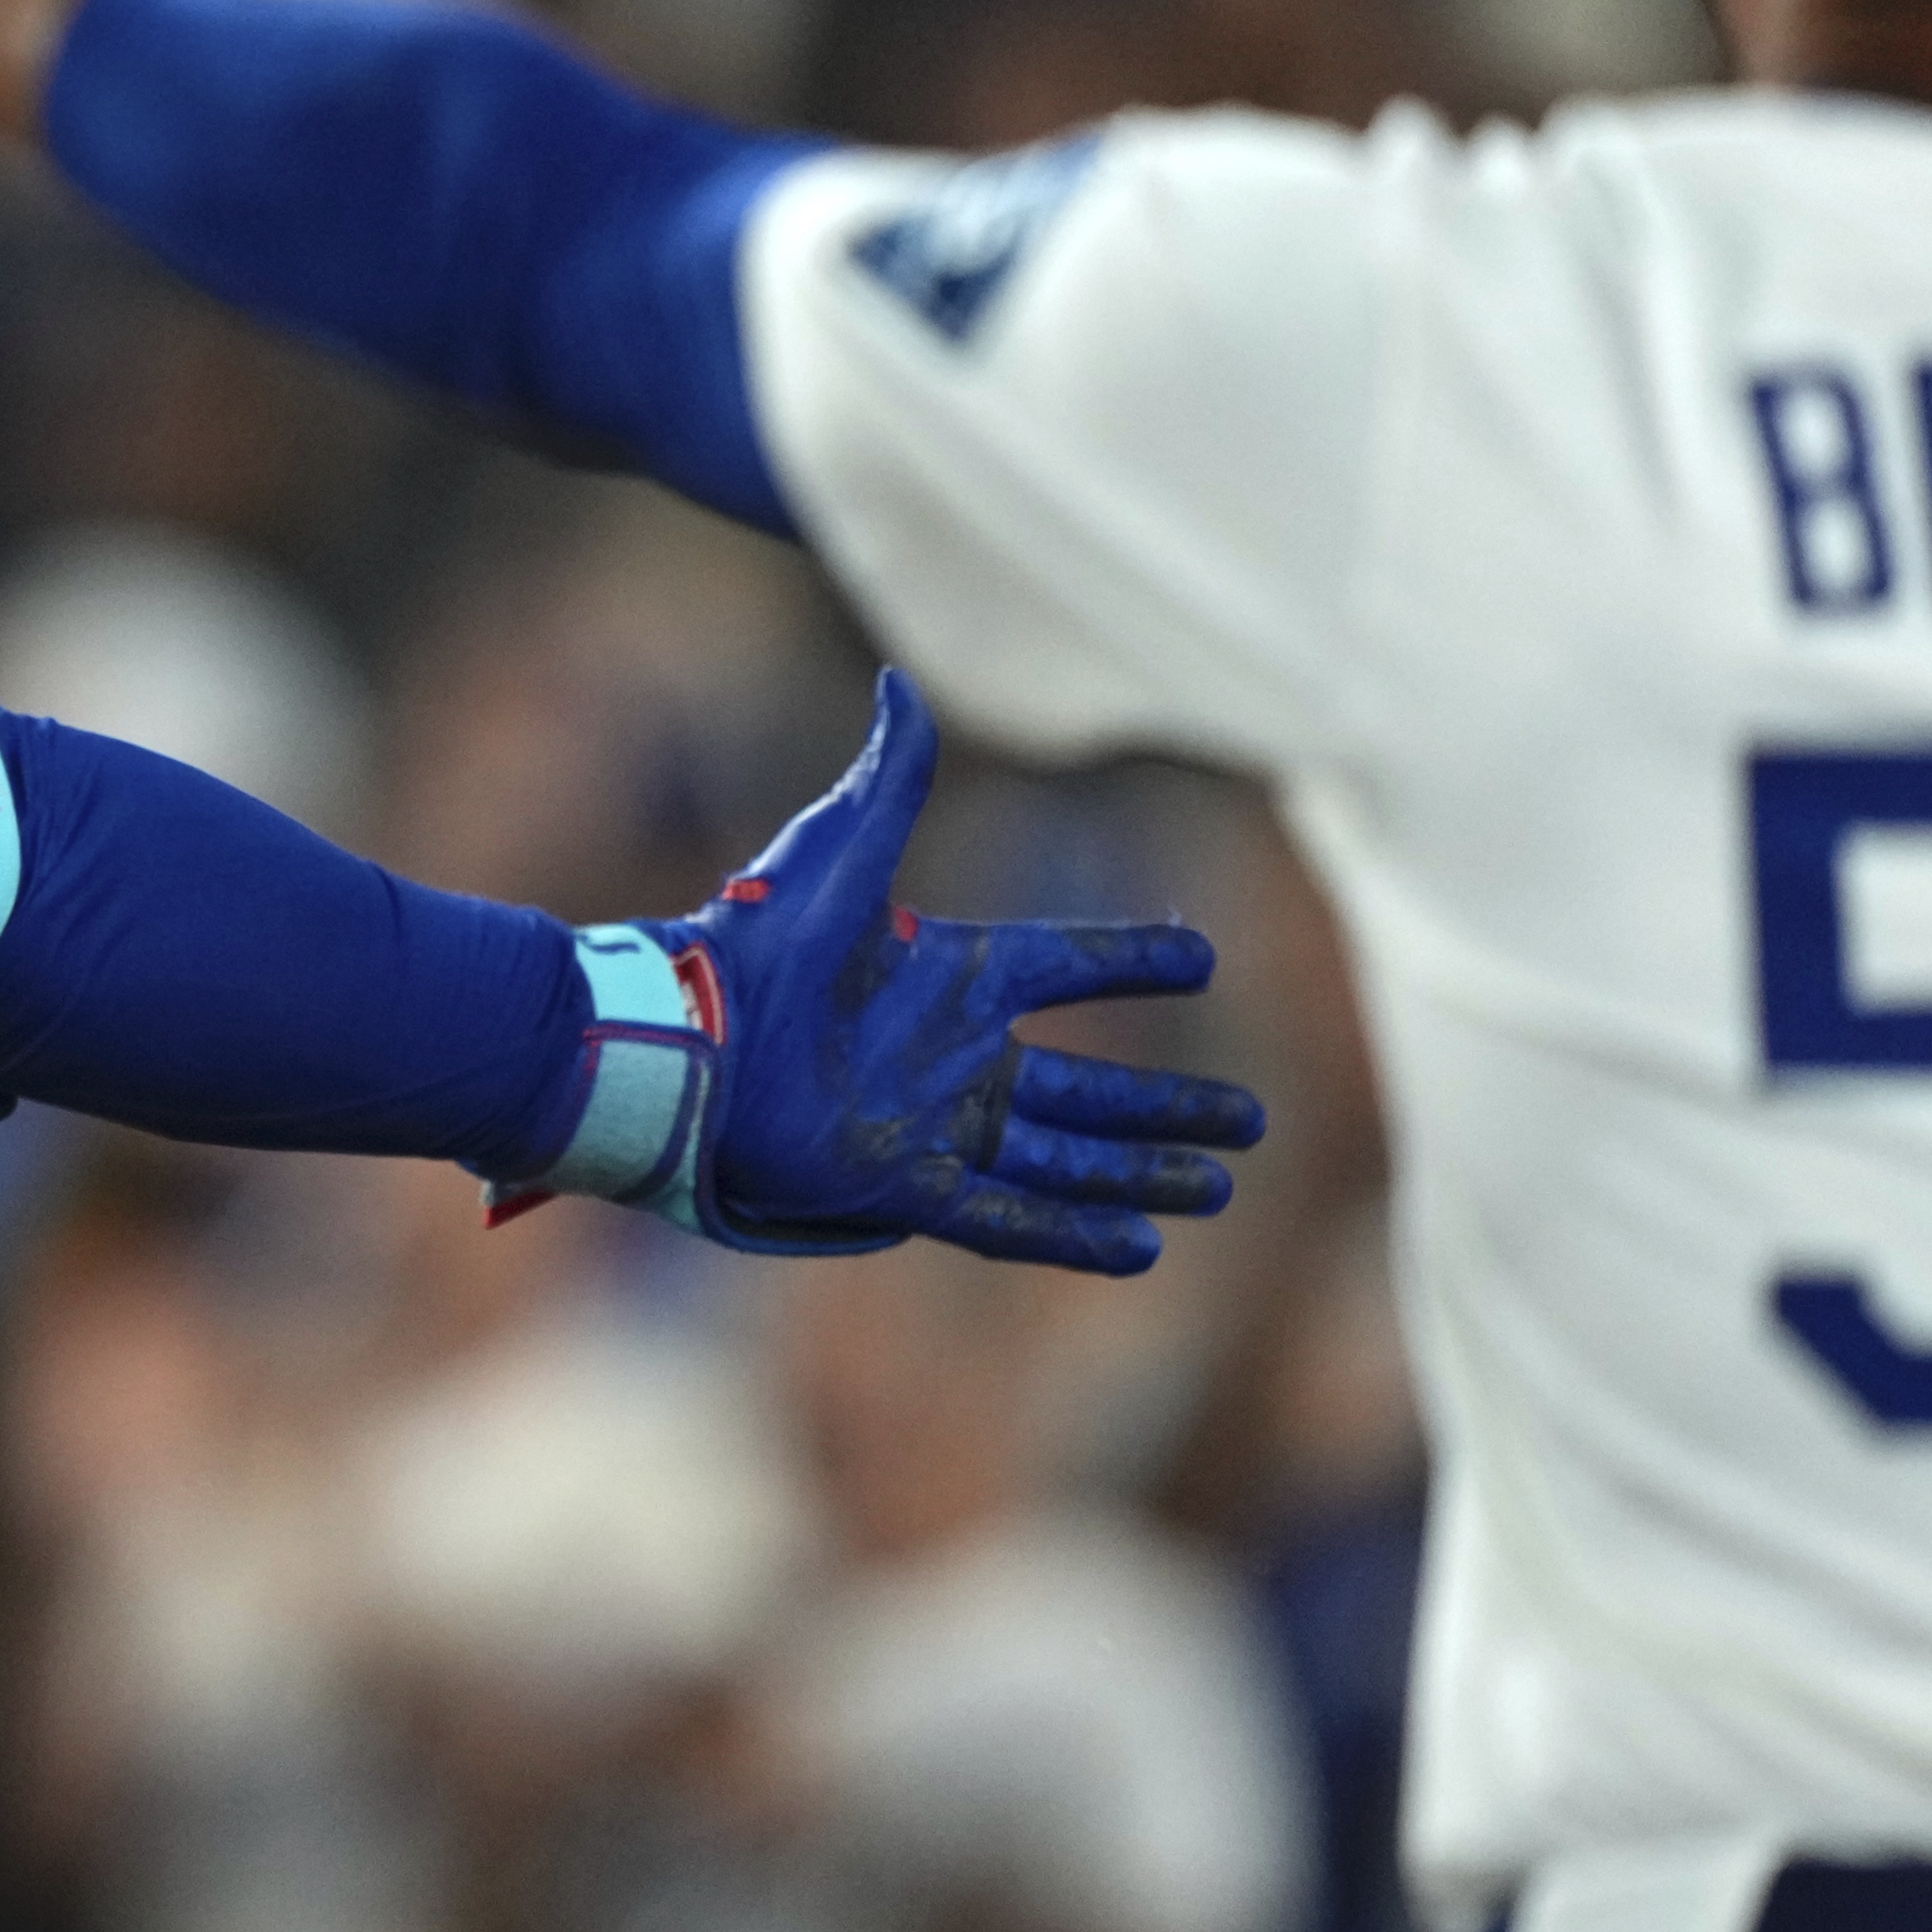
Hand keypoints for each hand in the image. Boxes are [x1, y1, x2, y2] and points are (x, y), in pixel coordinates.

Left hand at [547, 670, 1258, 1274]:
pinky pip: (1004, 1218)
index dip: (1131, 962)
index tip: (1200, 959)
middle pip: (1086, 1088)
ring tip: (1215, 1188)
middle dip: (1166, 1107)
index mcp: (949, 977)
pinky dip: (1071, 1234)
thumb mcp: (835, 852)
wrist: (682, 1043)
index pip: (1065, 967)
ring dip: (1139, 1174)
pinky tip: (1138, 1249)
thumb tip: (902, 682)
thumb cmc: (755, 945)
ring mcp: (931, 1126)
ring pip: (1062, 1158)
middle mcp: (952, 1058)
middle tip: (1249, 1122)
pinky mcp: (900, 1185)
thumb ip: (889, 778)